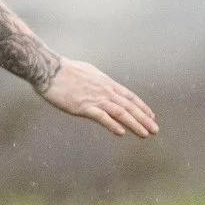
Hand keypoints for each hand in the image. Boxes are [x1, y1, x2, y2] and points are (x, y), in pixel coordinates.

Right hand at [37, 58, 158, 137]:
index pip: (129, 96)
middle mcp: (105, 90)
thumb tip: (105, 85)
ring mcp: (95, 98)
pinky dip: (112, 124)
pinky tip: (121, 132)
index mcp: (106, 82)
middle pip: (128, 106)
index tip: (151, 116)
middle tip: (155, 130)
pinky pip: (101, 117)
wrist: (49, 70)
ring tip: (145, 134)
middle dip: (143, 119)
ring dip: (134, 124)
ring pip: (120, 113)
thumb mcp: (88, 72)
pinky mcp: (83, 106)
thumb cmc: (66, 70)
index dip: (142, 107)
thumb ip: (99, 81)